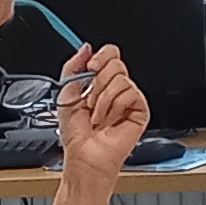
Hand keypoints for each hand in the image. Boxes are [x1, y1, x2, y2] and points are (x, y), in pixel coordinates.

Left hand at [57, 44, 147, 173]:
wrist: (85, 156)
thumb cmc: (76, 134)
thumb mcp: (65, 93)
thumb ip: (72, 67)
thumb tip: (86, 48)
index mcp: (99, 81)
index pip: (109, 54)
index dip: (100, 56)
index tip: (90, 66)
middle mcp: (115, 88)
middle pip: (116, 62)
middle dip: (98, 82)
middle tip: (90, 100)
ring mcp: (129, 99)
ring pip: (121, 78)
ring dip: (103, 98)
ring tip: (98, 115)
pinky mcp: (140, 110)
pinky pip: (130, 93)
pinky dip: (115, 106)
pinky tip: (110, 119)